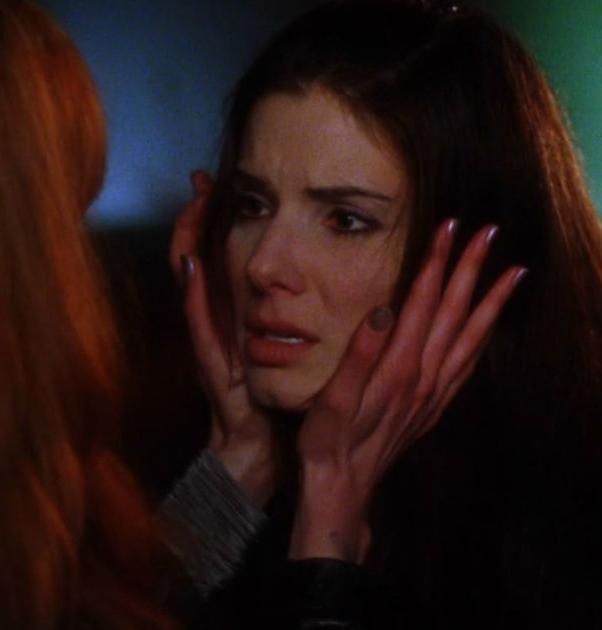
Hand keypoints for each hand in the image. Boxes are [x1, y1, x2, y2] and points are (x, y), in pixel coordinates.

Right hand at [172, 171, 276, 506]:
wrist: (264, 446)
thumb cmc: (275, 396)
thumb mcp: (284, 343)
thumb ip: (292, 308)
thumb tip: (312, 267)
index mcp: (233, 314)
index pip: (219, 255)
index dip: (215, 219)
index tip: (219, 182)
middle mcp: (215, 322)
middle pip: (194, 258)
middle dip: (195, 217)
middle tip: (201, 179)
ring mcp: (207, 340)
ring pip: (190, 282)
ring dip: (187, 242)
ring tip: (193, 205)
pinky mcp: (210, 363)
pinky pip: (197, 324)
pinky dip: (192, 294)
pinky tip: (193, 265)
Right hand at [289, 220, 526, 562]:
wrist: (343, 488)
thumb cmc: (328, 442)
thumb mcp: (332, 399)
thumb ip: (359, 355)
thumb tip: (382, 311)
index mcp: (398, 367)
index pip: (423, 302)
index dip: (437, 262)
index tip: (449, 227)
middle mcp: (423, 376)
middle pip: (455, 312)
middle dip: (472, 269)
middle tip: (489, 232)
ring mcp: (433, 393)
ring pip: (471, 336)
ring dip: (491, 301)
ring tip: (512, 272)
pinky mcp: (432, 407)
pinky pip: (467, 365)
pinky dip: (483, 338)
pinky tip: (488, 328)